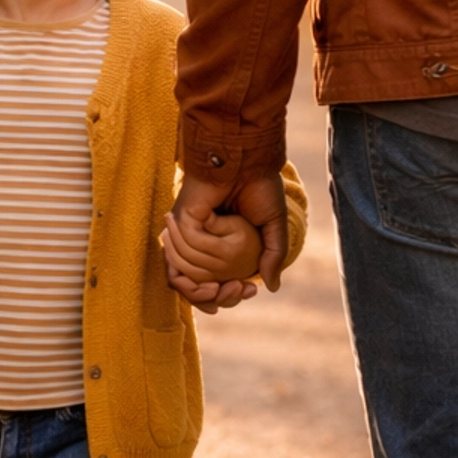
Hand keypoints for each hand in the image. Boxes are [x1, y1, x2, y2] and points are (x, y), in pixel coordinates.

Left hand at [166, 167, 288, 310]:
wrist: (251, 161)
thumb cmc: (262, 187)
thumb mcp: (273, 227)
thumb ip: (272, 255)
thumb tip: (272, 287)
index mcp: (216, 241)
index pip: (208, 280)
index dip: (222, 296)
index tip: (247, 293)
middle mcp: (198, 238)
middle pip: (192, 283)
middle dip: (216, 296)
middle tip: (240, 291)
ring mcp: (188, 229)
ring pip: (185, 272)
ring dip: (208, 286)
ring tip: (233, 285)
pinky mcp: (184, 217)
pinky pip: (187, 249)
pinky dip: (204, 263)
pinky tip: (224, 268)